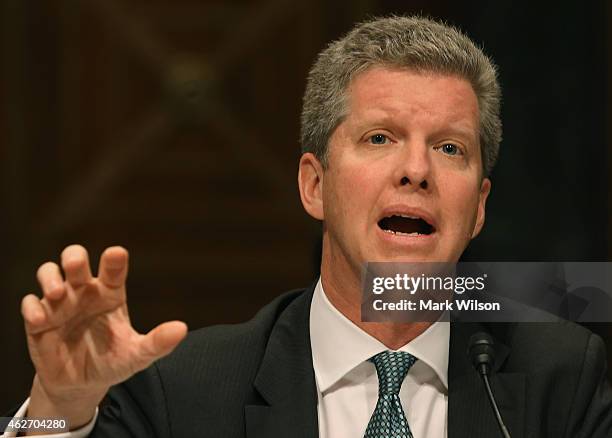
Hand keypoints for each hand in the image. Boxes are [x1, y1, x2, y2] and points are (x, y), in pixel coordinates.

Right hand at [21, 245, 186, 430]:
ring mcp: (60, 303)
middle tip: (77, 267)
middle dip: (74, 258)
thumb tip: (181, 329)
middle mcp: (85, 292)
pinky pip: (30, 303)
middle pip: (75, 260)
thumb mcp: (137, 356)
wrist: (82, 384)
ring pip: (48, 273)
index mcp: (111, 294)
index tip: (116, 254)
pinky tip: (41, 319)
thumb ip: (157, 343)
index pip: (113, 269)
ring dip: (49, 277)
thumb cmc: (112, 361)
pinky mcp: (38, 320)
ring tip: (57, 294)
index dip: (114, 260)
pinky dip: (32, 307)